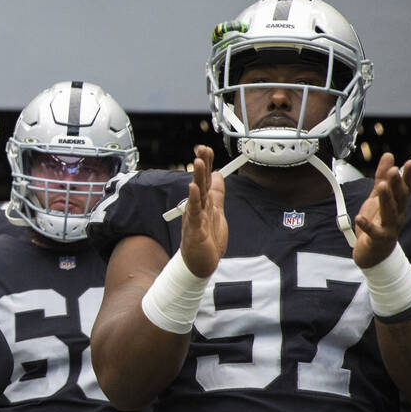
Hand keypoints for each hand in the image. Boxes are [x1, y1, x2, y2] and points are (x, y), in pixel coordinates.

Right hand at [181, 146, 227, 277]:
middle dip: (202, 165)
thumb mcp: (216, 211)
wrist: (201, 263)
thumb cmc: (207, 238)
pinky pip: (194, 213)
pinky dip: (194, 201)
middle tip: (201, 150)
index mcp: (203, 203)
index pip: (204, 179)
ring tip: (199, 163)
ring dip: (197, 178)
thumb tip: (217, 175)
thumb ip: (216, 193)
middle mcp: (197, 208)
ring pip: (197, 195)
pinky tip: (193, 189)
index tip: (204, 148)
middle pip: (199, 183)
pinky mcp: (195, 230)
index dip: (205, 164)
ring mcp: (195, 218)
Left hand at [354, 153, 410, 268]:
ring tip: (381, 186)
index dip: (407, 176)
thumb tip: (389, 157)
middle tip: (394, 170)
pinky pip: (374, 232)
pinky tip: (360, 218)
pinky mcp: (378, 239)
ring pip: (389, 212)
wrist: (372, 252)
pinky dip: (367, 225)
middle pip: (399, 198)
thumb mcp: (377, 197)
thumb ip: (382, 177)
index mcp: (397, 204)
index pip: (405, 189)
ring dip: (386, 199)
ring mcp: (389, 227)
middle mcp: (396, 215)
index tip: (408, 163)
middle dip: (397, 184)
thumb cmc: (377, 222)